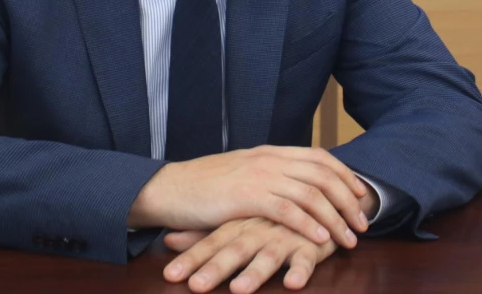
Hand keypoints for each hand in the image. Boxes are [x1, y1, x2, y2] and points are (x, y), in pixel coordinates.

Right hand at [128, 146, 370, 247]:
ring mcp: (259, 176)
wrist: (170, 188)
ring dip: (335, 218)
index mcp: (269, 152)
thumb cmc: (203, 186)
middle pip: (322, 174)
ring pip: (310, 193)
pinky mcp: (246, 196)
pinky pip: (287, 210)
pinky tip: (320, 239)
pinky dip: (309, 225)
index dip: (344, 176)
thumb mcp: (242, 172)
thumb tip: (293, 187)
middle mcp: (269, 159)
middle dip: (348, 201)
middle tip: (362, 224)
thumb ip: (268, 175)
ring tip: (348, 239)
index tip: (360, 196)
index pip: (319, 157)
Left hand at [162, 217, 336, 292]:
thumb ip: (204, 235)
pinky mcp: (310, 243)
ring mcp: (283, 235)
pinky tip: (293, 283)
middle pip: (233, 250)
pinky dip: (301, 269)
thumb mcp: (235, 224)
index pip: (210, 243)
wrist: (314, 196)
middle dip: (214, 269)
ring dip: (254, 273)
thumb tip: (167, 239)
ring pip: (268, 254)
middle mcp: (257, 230)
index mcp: (237, 225)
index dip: (190, 259)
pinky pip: (306, 257)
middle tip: (196, 286)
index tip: (170, 275)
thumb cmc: (268, 218)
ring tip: (239, 290)